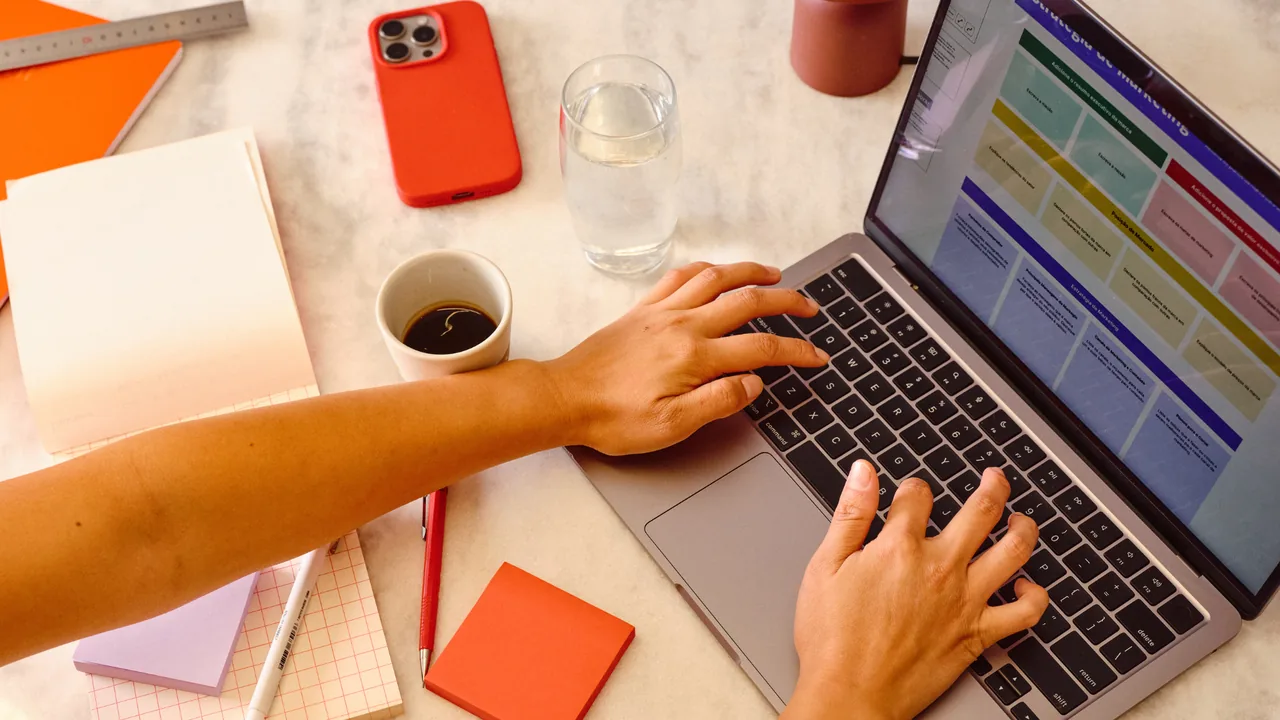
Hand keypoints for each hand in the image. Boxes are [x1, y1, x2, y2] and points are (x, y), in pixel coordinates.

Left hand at [546, 261, 828, 454]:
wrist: (564, 398)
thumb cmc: (612, 417)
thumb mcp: (672, 426)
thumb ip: (718, 402)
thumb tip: (754, 384)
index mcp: (695, 356)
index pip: (762, 349)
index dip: (796, 351)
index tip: (817, 356)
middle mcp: (682, 325)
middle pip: (747, 301)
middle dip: (786, 301)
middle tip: (809, 306)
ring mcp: (661, 313)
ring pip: (716, 278)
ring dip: (750, 273)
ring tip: (774, 276)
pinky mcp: (642, 310)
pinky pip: (680, 277)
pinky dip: (706, 269)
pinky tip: (715, 272)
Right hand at [784, 461, 1048, 719]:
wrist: (851, 694)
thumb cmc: (832, 639)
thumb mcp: (825, 566)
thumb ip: (850, 515)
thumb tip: (863, 473)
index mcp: (899, 548)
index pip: (918, 497)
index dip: (914, 487)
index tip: (911, 492)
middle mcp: (940, 568)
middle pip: (981, 512)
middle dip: (993, 487)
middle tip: (995, 478)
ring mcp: (964, 601)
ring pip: (1013, 552)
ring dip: (1023, 528)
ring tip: (1022, 519)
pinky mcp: (977, 635)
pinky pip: (1024, 612)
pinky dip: (1034, 595)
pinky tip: (1027, 585)